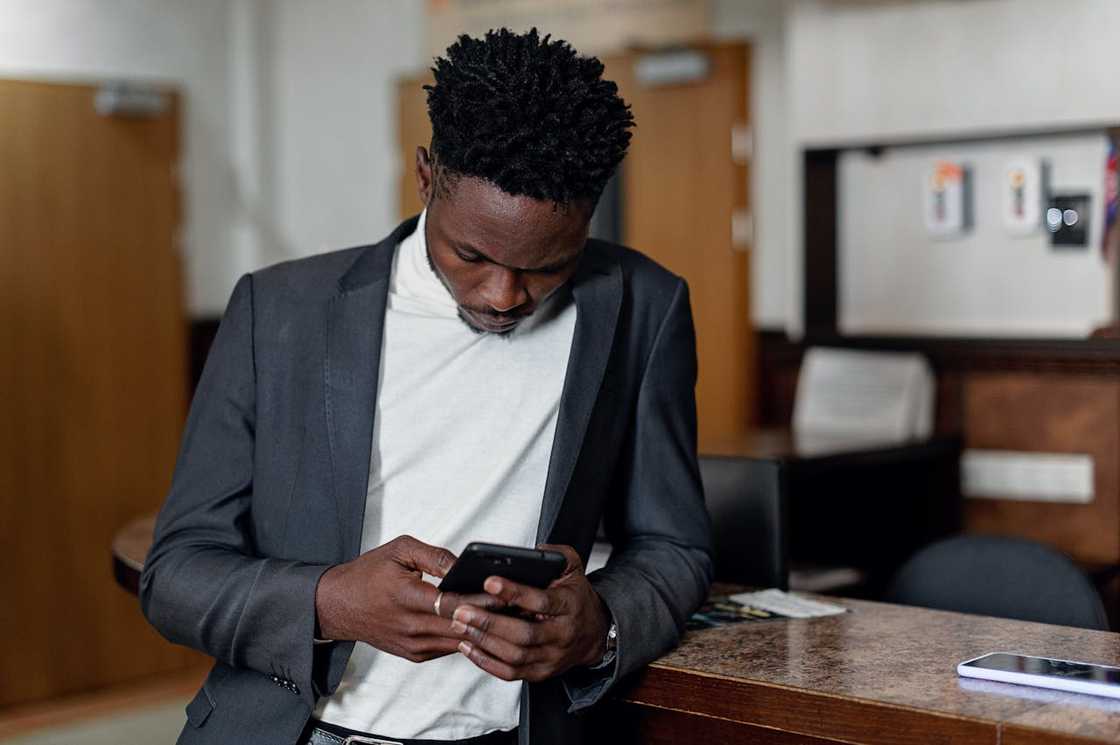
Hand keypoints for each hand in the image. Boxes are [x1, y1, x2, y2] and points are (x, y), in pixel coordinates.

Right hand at [315, 535, 503, 661]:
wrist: (336, 606)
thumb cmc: (367, 575)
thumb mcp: (399, 550)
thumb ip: (434, 556)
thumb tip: (463, 565)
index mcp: (407, 597)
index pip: (454, 603)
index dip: (483, 600)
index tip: (507, 593)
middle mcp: (411, 626)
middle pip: (462, 626)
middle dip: (492, 617)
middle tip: (521, 606)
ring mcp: (413, 644)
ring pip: (459, 641)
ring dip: (483, 631)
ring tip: (510, 617)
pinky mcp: (415, 654)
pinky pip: (448, 647)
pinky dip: (467, 638)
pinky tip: (485, 626)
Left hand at [451, 544, 610, 681]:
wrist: (594, 635)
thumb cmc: (576, 599)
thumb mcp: (574, 570)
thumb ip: (558, 554)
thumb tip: (536, 549)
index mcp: (570, 607)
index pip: (542, 601)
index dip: (515, 592)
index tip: (489, 582)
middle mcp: (562, 635)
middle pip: (524, 634)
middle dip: (489, 623)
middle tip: (462, 610)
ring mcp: (551, 657)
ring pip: (515, 655)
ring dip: (483, 641)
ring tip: (460, 624)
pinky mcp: (540, 673)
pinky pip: (510, 673)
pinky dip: (485, 661)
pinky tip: (468, 646)